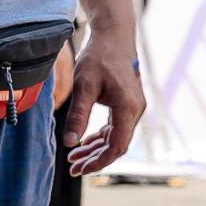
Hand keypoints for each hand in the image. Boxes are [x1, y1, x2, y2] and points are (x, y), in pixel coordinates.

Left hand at [62, 25, 145, 177]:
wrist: (114, 35)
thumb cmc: (99, 57)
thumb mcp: (84, 86)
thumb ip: (78, 115)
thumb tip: (70, 143)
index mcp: (128, 108)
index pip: (117, 146)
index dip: (100, 162)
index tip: (81, 170)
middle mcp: (135, 110)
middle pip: (117, 145)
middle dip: (95, 159)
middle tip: (73, 169)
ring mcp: (133, 107)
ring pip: (116, 137)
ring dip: (96, 149)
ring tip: (74, 158)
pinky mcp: (127, 103)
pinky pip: (116, 127)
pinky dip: (101, 137)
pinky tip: (85, 142)